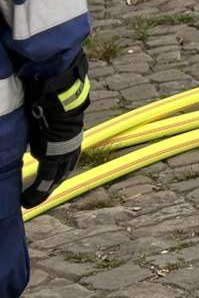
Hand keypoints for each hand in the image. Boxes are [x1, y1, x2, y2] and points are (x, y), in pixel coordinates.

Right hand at [21, 51, 89, 208]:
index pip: (63, 162)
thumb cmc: (48, 102)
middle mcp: (71, 148)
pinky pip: (45, 179)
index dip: (54, 174)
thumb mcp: (44, 122)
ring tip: (30, 203)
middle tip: (37, 198)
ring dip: (42, 192)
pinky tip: (26, 201)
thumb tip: (34, 134)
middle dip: (49, 186)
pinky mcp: (54, 157)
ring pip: (54, 180)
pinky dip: (36, 192)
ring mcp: (65, 153)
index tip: (46, 183)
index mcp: (69, 140)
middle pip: (61, 173)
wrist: (58, 96)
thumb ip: (40, 133)